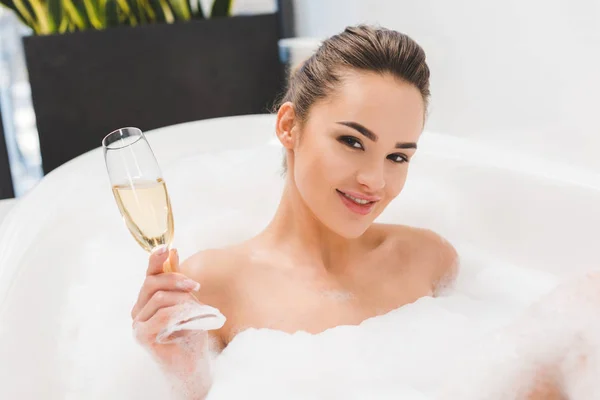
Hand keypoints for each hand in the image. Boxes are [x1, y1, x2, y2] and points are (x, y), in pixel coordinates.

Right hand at [131, 246, 209, 376]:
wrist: (192, 363)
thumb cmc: (190, 334)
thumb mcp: (188, 301)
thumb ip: (179, 281)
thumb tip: (173, 253)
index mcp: (147, 300)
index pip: (149, 275)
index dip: (156, 260)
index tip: (166, 248)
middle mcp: (138, 310)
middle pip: (151, 283)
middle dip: (175, 279)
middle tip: (195, 286)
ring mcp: (138, 324)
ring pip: (158, 298)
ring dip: (181, 300)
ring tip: (195, 311)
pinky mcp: (142, 336)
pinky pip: (161, 316)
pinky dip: (178, 314)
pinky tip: (188, 319)